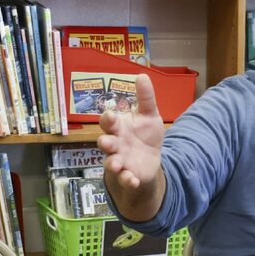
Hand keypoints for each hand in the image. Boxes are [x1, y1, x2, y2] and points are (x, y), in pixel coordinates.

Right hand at [95, 75, 164, 190]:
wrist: (150, 160)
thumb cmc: (144, 134)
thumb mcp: (149, 115)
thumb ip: (145, 98)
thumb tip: (142, 75)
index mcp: (118, 127)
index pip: (108, 121)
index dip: (108, 119)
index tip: (111, 116)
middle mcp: (115, 144)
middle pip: (105, 142)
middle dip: (105, 142)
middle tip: (107, 142)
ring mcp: (119, 160)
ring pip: (111, 162)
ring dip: (112, 163)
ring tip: (117, 164)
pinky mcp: (128, 175)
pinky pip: (124, 179)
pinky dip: (127, 180)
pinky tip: (133, 180)